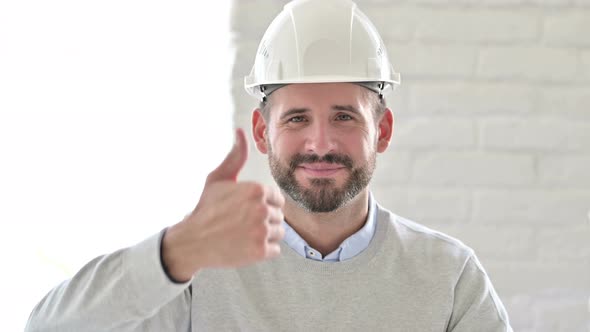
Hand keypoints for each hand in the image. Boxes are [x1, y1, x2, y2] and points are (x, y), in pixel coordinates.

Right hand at [162, 128, 284, 281]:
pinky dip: (263, 251)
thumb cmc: (205, 209)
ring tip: (244, 234)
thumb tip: (240, 132)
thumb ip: (235, 157)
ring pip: (279, 233)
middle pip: (279, 216)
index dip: (263, 205)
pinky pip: (275, 250)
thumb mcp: (218, 178)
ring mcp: (261, 231)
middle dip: (264, 220)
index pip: (277, 198)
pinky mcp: (260, 251)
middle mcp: (261, 209)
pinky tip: (246, 245)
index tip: (246, 210)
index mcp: (256, 190)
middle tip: (242, 224)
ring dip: (265, 235)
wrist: (192, 241)